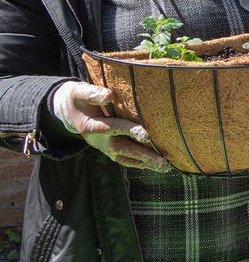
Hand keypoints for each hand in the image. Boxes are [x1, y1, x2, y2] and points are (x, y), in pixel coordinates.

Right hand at [50, 82, 169, 169]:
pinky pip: (127, 159)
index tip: (147, 135)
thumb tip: (108, 95)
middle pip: (124, 149)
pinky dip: (142, 163)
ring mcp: (106, 148)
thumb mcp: (80, 93)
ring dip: (146, 163)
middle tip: (162, 161)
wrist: (71, 111)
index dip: (131, 131)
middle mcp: (100, 141)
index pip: (115, 128)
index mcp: (93, 127)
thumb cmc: (78, 99)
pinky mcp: (111, 151)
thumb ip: (92, 94)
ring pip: (128, 159)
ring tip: (164, 168)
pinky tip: (156, 166)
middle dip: (144, 155)